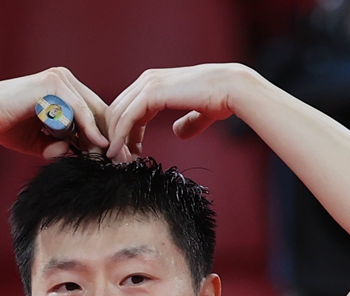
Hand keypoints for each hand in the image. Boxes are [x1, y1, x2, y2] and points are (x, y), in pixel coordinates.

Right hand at [0, 68, 110, 159]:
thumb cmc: (6, 126)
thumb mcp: (38, 141)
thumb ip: (56, 146)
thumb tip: (70, 153)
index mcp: (63, 89)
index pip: (92, 112)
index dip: (103, 134)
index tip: (111, 156)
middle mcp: (64, 80)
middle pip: (97, 109)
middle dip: (109, 135)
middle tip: (120, 158)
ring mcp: (60, 80)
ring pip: (90, 110)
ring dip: (101, 136)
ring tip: (109, 157)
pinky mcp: (53, 84)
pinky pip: (78, 109)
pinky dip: (89, 128)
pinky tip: (98, 145)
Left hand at [105, 64, 254, 160]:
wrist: (233, 89)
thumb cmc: (222, 99)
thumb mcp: (199, 112)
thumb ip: (188, 121)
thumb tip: (177, 131)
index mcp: (156, 82)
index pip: (127, 107)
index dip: (124, 132)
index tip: (129, 154)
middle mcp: (148, 80)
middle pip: (117, 111)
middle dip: (116, 138)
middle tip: (119, 161)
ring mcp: (148, 84)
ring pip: (118, 116)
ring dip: (116, 141)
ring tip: (119, 162)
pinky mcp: (151, 93)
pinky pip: (126, 118)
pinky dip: (120, 137)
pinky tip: (120, 153)